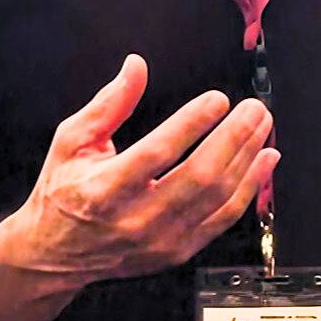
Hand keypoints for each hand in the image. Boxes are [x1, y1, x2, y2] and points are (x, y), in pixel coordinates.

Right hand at [12, 57, 273, 291]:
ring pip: (218, 198)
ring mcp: (160, 241)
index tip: (217, 100)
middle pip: (198, 177)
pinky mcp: (177, 252)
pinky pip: (223, 218)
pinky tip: (264, 160)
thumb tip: (137, 66)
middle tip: (253, 109)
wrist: (56, 254)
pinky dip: (249, 187)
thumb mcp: (71, 141)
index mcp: (103, 190)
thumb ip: (108, 104)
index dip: (191, 124)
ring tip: (261, 126)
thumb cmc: (64, 192)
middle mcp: (134, 220)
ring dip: (247, 158)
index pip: (156, 153)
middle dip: (233, 138)